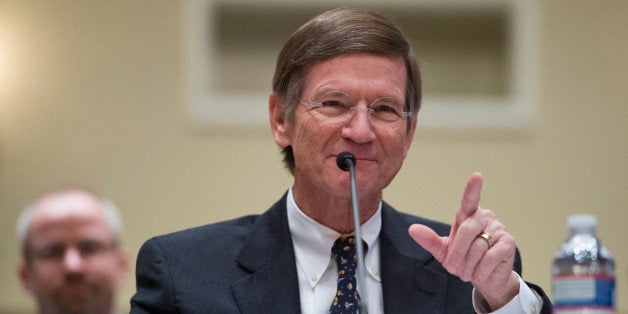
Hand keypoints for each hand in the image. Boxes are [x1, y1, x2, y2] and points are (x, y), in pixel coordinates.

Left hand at [408, 172, 519, 309]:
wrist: (484, 278)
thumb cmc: (463, 260)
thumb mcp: (443, 251)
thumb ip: (429, 240)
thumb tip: (412, 229)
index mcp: (467, 215)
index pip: (469, 199)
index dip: (473, 188)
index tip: (477, 176)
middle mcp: (484, 217)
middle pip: (467, 231)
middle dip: (457, 253)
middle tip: (453, 268)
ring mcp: (498, 229)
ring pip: (478, 247)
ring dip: (469, 265)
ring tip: (468, 272)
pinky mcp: (508, 244)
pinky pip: (491, 257)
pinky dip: (481, 270)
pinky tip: (480, 274)